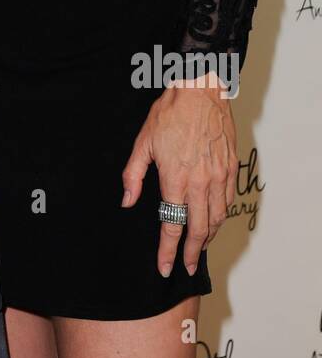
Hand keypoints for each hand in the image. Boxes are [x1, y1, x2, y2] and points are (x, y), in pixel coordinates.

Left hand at [121, 76, 238, 276]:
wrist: (200, 91)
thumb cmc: (170, 113)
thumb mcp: (143, 143)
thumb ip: (133, 176)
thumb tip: (127, 201)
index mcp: (176, 178)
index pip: (172, 225)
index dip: (168, 250)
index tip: (165, 267)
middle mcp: (200, 182)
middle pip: (199, 229)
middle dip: (192, 253)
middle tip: (186, 267)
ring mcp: (219, 176)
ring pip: (217, 218)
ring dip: (208, 237)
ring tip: (199, 248)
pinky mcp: (231, 167)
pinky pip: (228, 200)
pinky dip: (221, 216)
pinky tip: (214, 220)